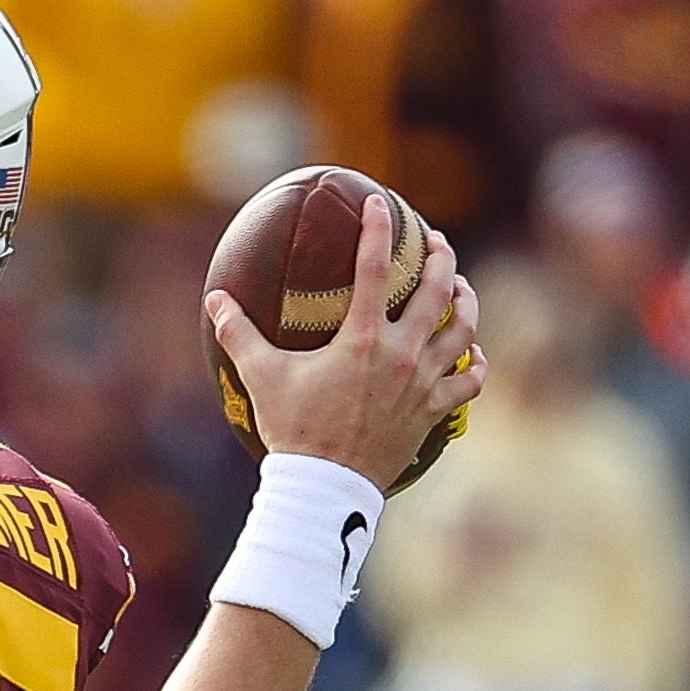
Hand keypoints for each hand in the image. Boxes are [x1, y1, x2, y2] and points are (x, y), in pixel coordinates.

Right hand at [206, 194, 485, 493]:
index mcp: (361, 339)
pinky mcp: (433, 412)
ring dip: (465, 302)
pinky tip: (472, 353)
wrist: (325, 486)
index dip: (377, 229)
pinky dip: (475, 364)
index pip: (374, 268)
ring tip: (459, 287)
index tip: (379, 204)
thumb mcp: (261, 377)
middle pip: (437, 290)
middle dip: (441, 257)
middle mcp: (401, 354)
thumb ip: (238, 333)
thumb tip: (215, 299)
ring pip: (463, 330)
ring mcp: (423, 383)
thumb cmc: (293, 430)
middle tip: (436, 242)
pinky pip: (468, 382)